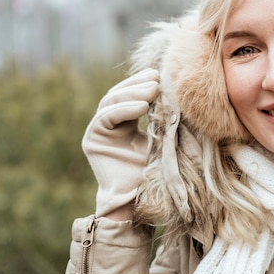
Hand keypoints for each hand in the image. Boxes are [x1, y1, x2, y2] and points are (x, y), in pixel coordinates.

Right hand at [82, 69, 159, 216]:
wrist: (142, 199)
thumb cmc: (158, 171)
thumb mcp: (164, 138)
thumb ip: (165, 118)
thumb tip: (180, 94)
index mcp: (126, 122)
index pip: (130, 94)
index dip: (142, 82)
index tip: (160, 75)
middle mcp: (110, 124)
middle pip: (119, 94)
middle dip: (138, 84)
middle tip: (157, 78)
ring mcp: (99, 131)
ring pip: (111, 102)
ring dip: (133, 93)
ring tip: (153, 89)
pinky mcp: (92, 141)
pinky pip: (105, 117)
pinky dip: (124, 109)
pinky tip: (143, 106)